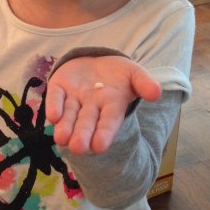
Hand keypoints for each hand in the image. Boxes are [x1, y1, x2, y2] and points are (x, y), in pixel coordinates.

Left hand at [46, 56, 160, 154]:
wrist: (96, 61)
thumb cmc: (118, 74)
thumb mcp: (134, 74)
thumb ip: (144, 83)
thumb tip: (157, 93)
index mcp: (111, 106)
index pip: (108, 122)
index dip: (104, 133)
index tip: (99, 147)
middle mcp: (91, 107)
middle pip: (86, 123)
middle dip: (82, 135)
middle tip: (77, 148)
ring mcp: (74, 98)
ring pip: (69, 115)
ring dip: (65, 127)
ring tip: (61, 139)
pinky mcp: (59, 88)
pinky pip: (55, 97)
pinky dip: (53, 106)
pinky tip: (53, 116)